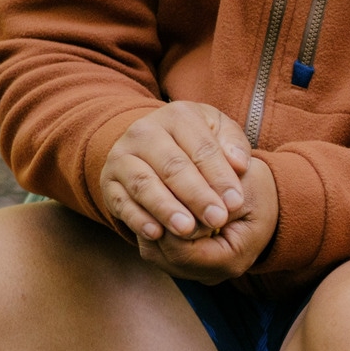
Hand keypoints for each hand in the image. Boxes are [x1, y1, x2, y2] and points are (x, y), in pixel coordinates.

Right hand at [99, 102, 250, 241]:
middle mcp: (144, 132)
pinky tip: (155, 234)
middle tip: (217, 219)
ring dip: (166, 209)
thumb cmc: (198, 142)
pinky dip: (137, 219)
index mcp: (178, 116)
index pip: (202, 149)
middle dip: (197, 195)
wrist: (153, 145)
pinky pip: (121, 202)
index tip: (236, 203)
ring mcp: (122, 156)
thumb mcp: (221, 133)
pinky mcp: (108, 181)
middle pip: (173, 166)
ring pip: (144, 184)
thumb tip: (241, 164)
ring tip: (187, 230)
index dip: (220, 177)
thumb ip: (234, 145)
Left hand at [135, 157, 276, 283]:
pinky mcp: (187, 264)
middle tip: (147, 187)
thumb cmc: (257, 189)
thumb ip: (208, 200)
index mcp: (232, 260)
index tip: (162, 187)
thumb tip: (175, 210)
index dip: (167, 219)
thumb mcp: (241, 186)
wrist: (271, 201)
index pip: (181, 248)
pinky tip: (155, 204)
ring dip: (149, 223)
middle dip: (152, 220)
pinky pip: (157, 249)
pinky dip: (152, 227)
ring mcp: (198, 272)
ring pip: (154, 252)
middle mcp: (213, 273)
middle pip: (162, 254)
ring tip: (151, 194)